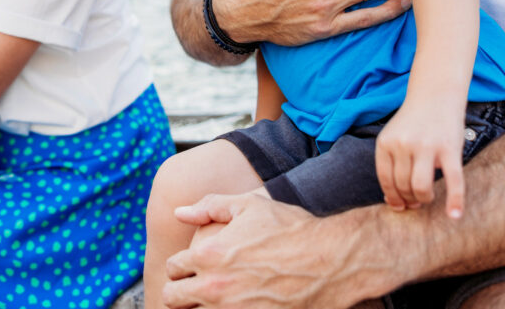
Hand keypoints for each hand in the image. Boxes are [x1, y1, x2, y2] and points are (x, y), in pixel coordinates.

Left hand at [164, 189, 386, 307]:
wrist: (332, 260)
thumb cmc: (291, 229)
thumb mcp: (249, 205)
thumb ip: (209, 206)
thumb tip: (180, 212)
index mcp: (209, 255)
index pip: (172, 268)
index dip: (179, 266)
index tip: (190, 266)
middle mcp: (215, 287)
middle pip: (173, 299)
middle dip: (180, 291)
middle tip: (194, 287)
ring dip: (200, 306)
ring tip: (215, 298)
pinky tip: (237, 305)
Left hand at [375, 102, 465, 217]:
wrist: (436, 94)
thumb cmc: (414, 122)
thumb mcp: (395, 138)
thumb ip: (392, 165)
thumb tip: (394, 203)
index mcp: (385, 142)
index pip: (385, 179)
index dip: (393, 196)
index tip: (400, 205)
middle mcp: (403, 144)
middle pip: (402, 185)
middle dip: (409, 198)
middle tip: (417, 200)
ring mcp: (426, 146)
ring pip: (420, 186)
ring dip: (423, 198)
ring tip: (428, 198)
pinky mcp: (449, 149)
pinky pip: (452, 180)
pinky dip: (454, 200)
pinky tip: (454, 215)